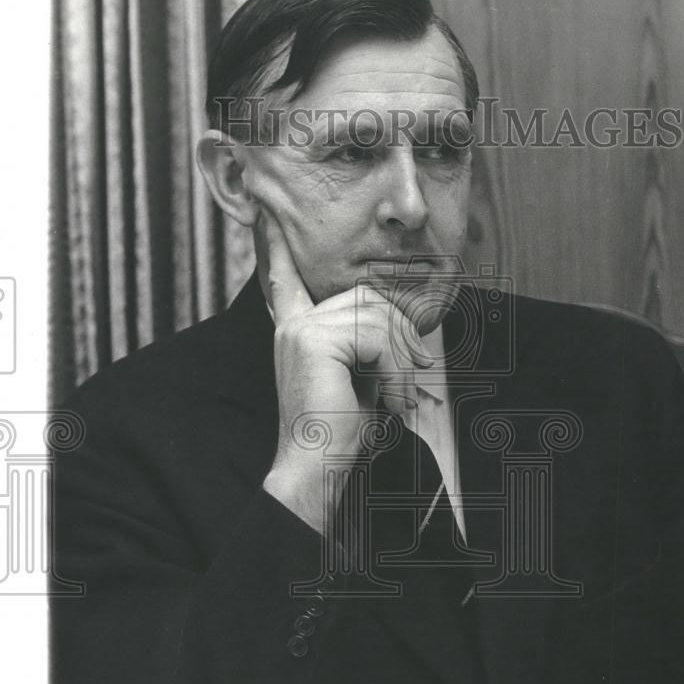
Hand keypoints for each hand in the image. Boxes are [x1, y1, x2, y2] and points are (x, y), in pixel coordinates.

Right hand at [260, 211, 432, 534]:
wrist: (316, 468)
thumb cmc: (339, 434)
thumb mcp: (360, 379)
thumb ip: (369, 346)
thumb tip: (404, 330)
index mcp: (297, 331)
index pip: (287, 279)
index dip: (279, 248)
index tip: (267, 215)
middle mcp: (294, 325)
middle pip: (365, 298)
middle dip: (401, 334)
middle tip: (416, 375)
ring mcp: (301, 329)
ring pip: (376, 317)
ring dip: (402, 360)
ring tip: (402, 398)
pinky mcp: (315, 340)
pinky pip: (377, 337)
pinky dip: (397, 370)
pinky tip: (393, 401)